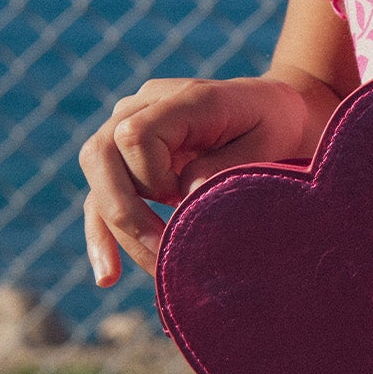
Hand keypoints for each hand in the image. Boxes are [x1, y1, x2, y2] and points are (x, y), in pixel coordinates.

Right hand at [80, 74, 319, 285]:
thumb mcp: (268, 142)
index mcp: (181, 97)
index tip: (184, 202)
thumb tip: (181, 196)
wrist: (276, 113)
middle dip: (125, 213)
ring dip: (114, 232)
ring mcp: (129, 128)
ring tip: (136, 275)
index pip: (134, 136)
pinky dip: (102, 235)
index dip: (151, 177)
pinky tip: (108, 276)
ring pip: (97, 180)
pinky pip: (100, 196)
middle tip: (161, 255)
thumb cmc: (276, 126)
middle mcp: (144, 105)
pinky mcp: (127, 158)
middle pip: (101, 154)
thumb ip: (225, 166)